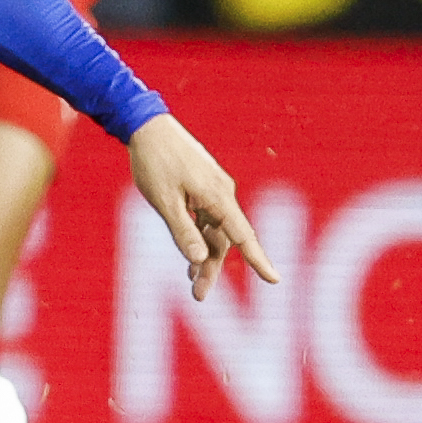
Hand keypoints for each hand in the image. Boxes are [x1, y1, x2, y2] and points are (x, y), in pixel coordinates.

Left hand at [126, 115, 276, 301]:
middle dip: (212, 269)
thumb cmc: (154, 162)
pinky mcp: (202, 187)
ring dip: (203, 256)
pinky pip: (206, 219)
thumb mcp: (164, 201)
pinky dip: (198, 238)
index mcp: (217, 197)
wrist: (146, 126)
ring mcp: (213, 190)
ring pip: (214, 231)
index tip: (274, 280)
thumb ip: (182, 231)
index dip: (258, 260)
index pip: (242, 236)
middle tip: (198, 296)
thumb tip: (199, 259)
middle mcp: (221, 194)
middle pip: (224, 240)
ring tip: (190, 282)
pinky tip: (189, 257)